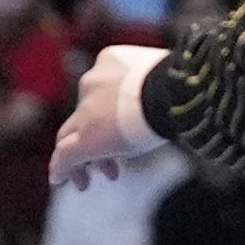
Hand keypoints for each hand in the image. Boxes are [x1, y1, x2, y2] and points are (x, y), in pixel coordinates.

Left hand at [50, 43, 165, 187]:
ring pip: (70, 137)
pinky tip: (59, 181)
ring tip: (86, 183)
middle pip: (82, 116)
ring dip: (79, 160)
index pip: (100, 92)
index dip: (107, 115)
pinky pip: (64, 157)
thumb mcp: (168, 77)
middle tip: (105, 165)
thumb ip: (157, 88)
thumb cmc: (184, 82)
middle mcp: (92, 83)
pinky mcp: (85, 139)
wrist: (175, 90)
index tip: (121, 132)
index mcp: (110, 62)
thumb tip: (176, 99)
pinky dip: (60, 169)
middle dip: (89, 139)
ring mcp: (86, 111)